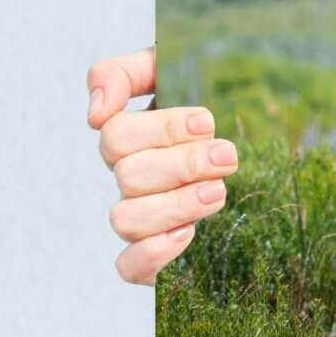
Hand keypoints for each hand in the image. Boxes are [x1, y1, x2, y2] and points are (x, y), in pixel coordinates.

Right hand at [87, 49, 235, 285]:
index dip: (162, 129)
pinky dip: (153, 253)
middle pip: (129, 177)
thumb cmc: (198, 101)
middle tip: (227, 156)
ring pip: (125, 220)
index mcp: (127, 137)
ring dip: (176, 205)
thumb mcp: (167, 69)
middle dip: (183, 164)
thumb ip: (124, 73)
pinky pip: (128, 267)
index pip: (116, 136)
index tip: (207, 122)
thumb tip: (95, 113)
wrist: (240, 139)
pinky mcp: (153, 254)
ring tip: (218, 190)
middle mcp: (128, 178)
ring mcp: (139, 217)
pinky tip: (188, 232)